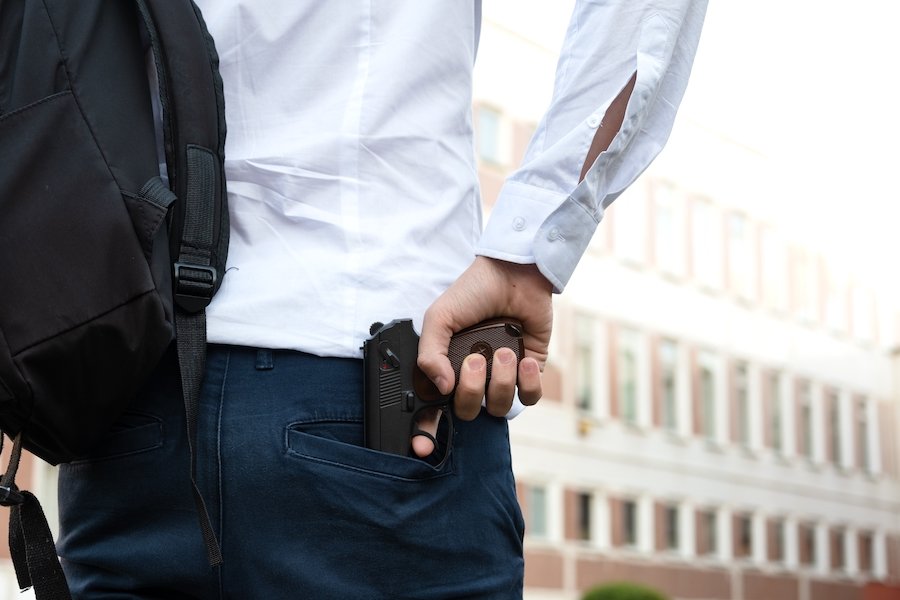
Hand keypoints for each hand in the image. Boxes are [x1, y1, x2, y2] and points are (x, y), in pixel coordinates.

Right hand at [413, 257, 552, 456]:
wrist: (514, 275)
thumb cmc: (472, 293)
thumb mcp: (439, 317)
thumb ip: (430, 353)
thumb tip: (443, 387)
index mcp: (446, 369)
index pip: (432, 411)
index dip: (426, 433)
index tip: (422, 447)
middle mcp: (472, 378)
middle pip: (467, 412)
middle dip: (472, 389)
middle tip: (476, 358)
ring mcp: (501, 376)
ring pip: (499, 407)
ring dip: (501, 380)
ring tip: (502, 350)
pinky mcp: (529, 371)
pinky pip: (529, 397)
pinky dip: (527, 381)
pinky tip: (523, 358)